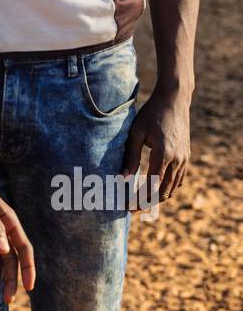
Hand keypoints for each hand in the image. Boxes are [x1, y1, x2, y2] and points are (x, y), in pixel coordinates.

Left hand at [122, 85, 191, 203]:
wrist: (175, 100)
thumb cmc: (151, 114)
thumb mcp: (136, 132)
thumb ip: (131, 156)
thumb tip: (123, 178)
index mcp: (163, 154)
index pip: (152, 185)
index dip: (141, 200)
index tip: (129, 208)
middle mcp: (177, 159)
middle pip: (164, 191)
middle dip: (149, 203)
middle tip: (134, 209)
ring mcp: (184, 158)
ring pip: (173, 187)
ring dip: (158, 197)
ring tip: (142, 202)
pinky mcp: (186, 156)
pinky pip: (179, 178)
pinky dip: (168, 187)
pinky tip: (156, 189)